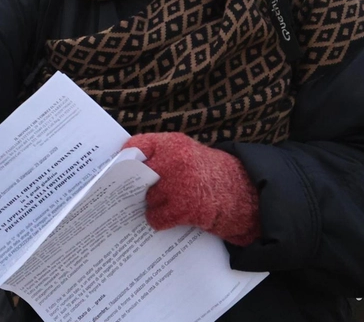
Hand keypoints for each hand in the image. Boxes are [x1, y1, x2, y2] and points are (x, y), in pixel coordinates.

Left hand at [123, 132, 260, 245]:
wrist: (244, 193)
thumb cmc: (211, 174)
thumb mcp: (187, 153)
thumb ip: (161, 155)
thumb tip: (126, 165)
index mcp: (174, 143)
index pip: (136, 146)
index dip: (125, 160)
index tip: (119, 171)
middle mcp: (175, 160)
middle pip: (136, 175)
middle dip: (137, 185)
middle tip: (138, 192)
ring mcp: (180, 184)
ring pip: (146, 198)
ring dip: (152, 204)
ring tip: (168, 202)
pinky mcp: (186, 208)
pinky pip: (156, 217)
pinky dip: (159, 220)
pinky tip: (170, 216)